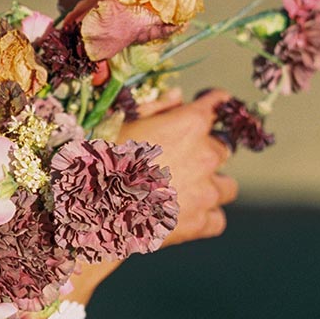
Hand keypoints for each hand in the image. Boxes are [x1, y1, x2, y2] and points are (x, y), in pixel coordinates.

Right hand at [66, 89, 238, 303]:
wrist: (93, 207)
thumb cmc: (102, 159)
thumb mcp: (124, 122)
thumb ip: (157, 106)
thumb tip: (179, 96)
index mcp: (190, 124)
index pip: (219, 104)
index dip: (213, 103)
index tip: (207, 106)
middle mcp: (206, 155)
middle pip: (224, 148)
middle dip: (207, 150)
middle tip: (181, 158)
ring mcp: (206, 191)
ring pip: (226, 186)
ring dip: (211, 185)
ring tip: (185, 190)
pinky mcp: (200, 222)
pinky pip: (217, 219)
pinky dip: (205, 217)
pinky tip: (184, 215)